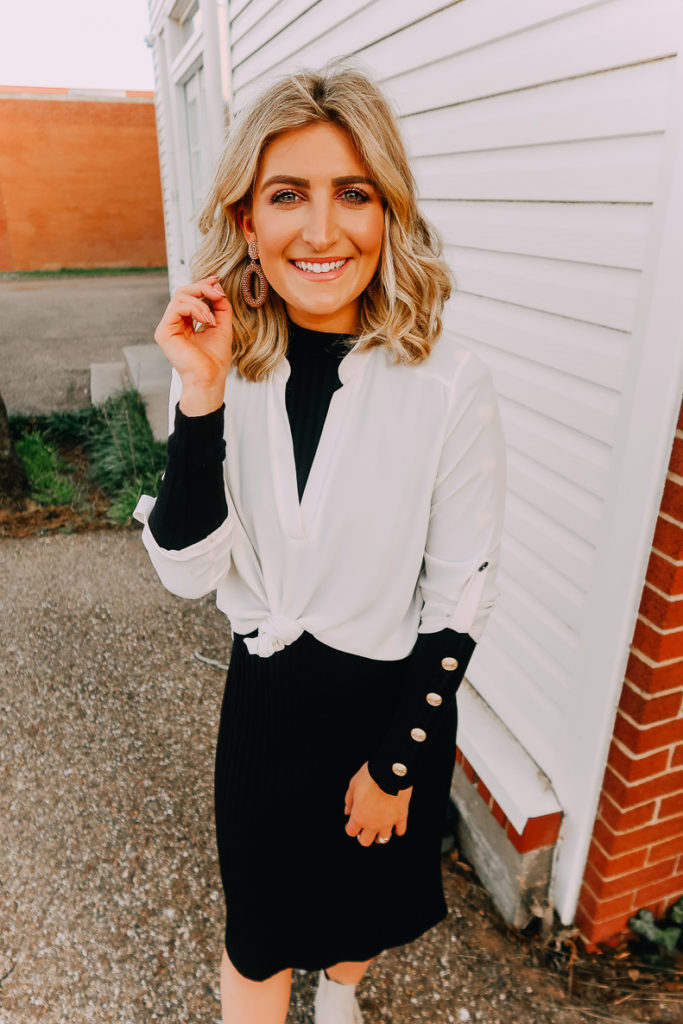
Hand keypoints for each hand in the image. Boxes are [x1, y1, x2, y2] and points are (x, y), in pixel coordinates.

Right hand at [154, 276, 232, 414]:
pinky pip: (177, 307)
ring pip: (179, 296)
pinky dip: (195, 308)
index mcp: (186, 322)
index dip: (203, 285)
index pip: (190, 296)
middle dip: (202, 288)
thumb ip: (220, 307)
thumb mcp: (222, 327)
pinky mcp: (164, 332)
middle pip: (183, 292)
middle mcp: (174, 323)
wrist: (209, 379)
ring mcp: (167, 327)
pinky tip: (207, 319)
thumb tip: (218, 287)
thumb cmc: (215, 360)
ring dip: (201, 301)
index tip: (217, 281)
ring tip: (212, 316)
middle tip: (218, 293)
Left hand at [344, 761, 412, 846]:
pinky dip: (397, 829)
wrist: (391, 770)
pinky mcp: (401, 817)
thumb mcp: (353, 785)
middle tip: (365, 826)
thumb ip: (349, 800)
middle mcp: (373, 823)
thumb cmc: (370, 776)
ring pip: (383, 839)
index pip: (351, 832)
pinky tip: (394, 824)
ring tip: (379, 826)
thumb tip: (347, 811)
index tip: (352, 822)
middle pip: (365, 841)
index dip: (351, 827)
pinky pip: (400, 831)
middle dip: (364, 834)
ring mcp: (388, 822)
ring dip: (380, 834)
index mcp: (359, 816)